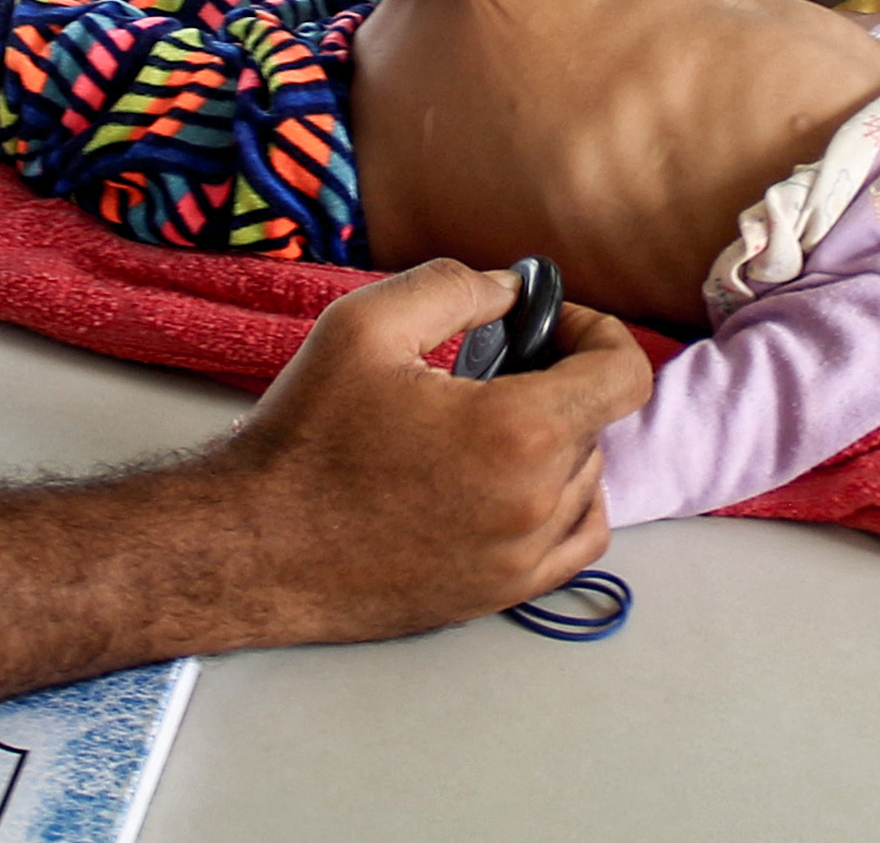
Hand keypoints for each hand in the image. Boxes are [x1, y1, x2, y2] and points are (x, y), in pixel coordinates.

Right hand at [212, 260, 651, 643]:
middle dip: (554, 381)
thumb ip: (455, 286)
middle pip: (595, 422)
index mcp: (518, 432)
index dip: (594, 330)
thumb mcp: (365, 324)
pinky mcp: (502, 594)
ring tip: (481, 423)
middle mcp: (537, 503)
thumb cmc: (306, 436)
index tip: (544, 323)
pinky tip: (511, 480)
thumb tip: (513, 291)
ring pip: (588, 480)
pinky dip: (564, 502)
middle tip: (488, 366)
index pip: (624, 374)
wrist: (255, 546)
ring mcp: (523, 559)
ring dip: (555, 441)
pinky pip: (576, 541)